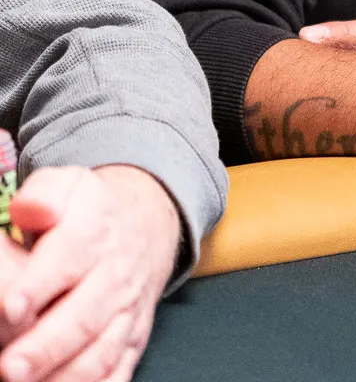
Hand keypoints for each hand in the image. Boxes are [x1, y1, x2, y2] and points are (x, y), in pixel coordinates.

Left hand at [0, 165, 180, 381]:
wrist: (147, 228)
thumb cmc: (89, 214)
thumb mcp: (69, 187)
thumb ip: (44, 194)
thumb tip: (30, 210)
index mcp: (94, 234)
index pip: (67, 259)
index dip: (38, 285)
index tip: (10, 307)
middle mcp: (115, 276)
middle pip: (83, 317)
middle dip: (44, 347)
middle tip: (7, 368)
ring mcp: (126, 313)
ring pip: (100, 352)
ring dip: (66, 376)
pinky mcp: (132, 342)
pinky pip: (118, 373)